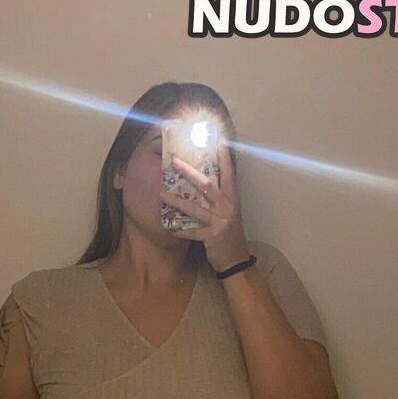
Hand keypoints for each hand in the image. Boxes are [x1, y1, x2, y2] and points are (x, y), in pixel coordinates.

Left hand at [161, 143, 250, 272]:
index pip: (228, 172)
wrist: (236, 258)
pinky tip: (169, 228)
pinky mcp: (212, 237)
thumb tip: (202, 179)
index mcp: (232, 196)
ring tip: (161, 193)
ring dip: (176, 200)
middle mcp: (227, 206)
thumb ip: (218, 195)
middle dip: (188, 172)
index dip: (223, 156)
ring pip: (195, 208)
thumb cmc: (230, 232)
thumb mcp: (229, 210)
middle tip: (173, 160)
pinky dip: (180, 230)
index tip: (217, 139)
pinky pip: (192, 232)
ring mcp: (220, 221)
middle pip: (206, 185)